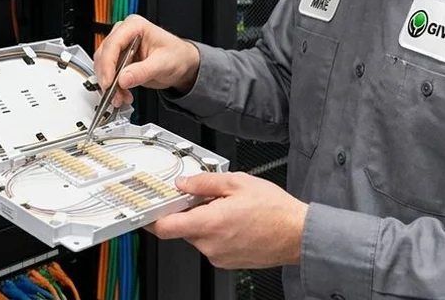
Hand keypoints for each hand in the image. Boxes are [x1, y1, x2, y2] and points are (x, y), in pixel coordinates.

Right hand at [93, 14, 200, 106]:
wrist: (182, 64)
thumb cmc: (177, 55)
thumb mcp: (163, 64)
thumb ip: (142, 71)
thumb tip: (123, 79)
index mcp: (135, 26)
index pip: (113, 43)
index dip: (108, 64)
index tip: (108, 82)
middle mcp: (124, 34)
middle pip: (104, 55)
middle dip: (107, 77)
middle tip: (114, 94)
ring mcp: (121, 47)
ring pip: (103, 66)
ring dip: (109, 84)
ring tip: (121, 97)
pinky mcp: (120, 60)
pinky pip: (109, 74)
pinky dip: (113, 87)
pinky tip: (122, 94)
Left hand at [150, 172, 307, 269]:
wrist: (297, 234)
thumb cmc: (275, 211)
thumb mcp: (238, 182)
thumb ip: (205, 182)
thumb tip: (184, 183)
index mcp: (209, 223)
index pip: (165, 227)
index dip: (151, 217)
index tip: (146, 210)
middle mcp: (210, 244)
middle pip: (183, 228)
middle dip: (189, 211)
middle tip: (205, 196)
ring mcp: (219, 256)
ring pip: (198, 236)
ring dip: (205, 221)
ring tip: (228, 208)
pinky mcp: (228, 262)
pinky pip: (212, 244)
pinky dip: (216, 232)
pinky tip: (234, 221)